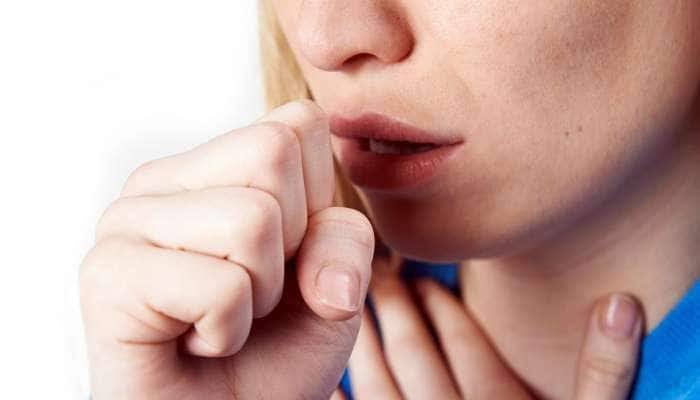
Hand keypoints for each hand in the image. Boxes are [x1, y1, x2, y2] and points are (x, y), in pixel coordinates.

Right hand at [79, 100, 373, 398]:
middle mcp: (162, 180)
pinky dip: (228, 331)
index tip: (285, 258)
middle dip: (289, 247)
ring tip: (222, 318)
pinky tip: (194, 343)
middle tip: (251, 293)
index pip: (298, 124)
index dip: (317, 205)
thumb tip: (322, 266)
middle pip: (273, 153)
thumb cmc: (274, 351)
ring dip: (258, 295)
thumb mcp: (335, 288)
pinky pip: (219, 286)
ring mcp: (127, 222)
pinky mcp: (106, 275)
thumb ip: (344, 243)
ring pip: (252, 218)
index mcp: (212, 165)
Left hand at [341, 255, 642, 399]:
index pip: (463, 342)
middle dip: (397, 309)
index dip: (443, 305)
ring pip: (379, 386)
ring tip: (354, 313)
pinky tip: (328, 385)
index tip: (423, 277)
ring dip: (365, 346)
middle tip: (378, 274)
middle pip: (414, 354)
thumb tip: (619, 305)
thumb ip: (604, 375)